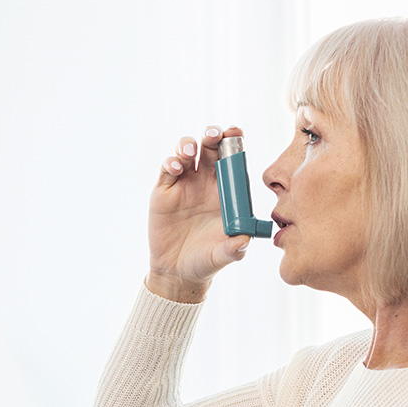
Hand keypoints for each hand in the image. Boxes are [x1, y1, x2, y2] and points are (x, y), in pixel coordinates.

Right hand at [146, 125, 251, 302]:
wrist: (178, 272)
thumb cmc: (206, 261)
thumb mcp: (223, 256)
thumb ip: (234, 248)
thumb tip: (244, 241)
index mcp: (226, 191)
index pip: (231, 160)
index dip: (233, 143)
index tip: (236, 133)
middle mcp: (205, 183)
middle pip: (208, 149)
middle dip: (211, 137)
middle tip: (214, 135)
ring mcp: (183, 185)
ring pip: (185, 153)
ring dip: (188, 145)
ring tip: (190, 151)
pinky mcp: (163, 191)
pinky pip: (167, 170)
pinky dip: (170, 163)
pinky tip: (175, 168)